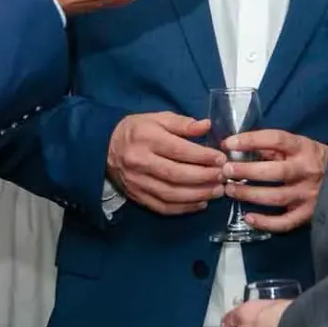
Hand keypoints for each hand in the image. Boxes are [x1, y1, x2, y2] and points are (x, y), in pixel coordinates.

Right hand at [107, 112, 224, 215]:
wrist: (104, 147)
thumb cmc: (136, 130)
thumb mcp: (157, 118)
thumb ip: (182, 123)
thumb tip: (206, 126)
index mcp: (147, 139)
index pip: (179, 150)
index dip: (202, 156)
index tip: (221, 159)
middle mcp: (141, 162)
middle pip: (176, 174)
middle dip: (204, 177)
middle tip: (223, 177)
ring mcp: (138, 182)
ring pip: (171, 194)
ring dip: (197, 195)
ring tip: (216, 191)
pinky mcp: (137, 196)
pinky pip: (162, 207)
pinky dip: (184, 208)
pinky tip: (200, 203)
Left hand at [221, 130, 327, 232]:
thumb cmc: (313, 159)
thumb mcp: (298, 145)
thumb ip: (273, 147)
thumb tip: (240, 149)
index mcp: (304, 148)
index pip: (276, 139)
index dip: (250, 140)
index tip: (228, 144)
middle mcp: (307, 171)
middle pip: (275, 172)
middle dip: (246, 171)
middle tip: (225, 171)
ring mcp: (309, 194)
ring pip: (277, 197)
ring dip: (250, 195)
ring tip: (230, 191)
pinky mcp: (308, 214)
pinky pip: (285, 222)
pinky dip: (265, 222)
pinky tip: (248, 218)